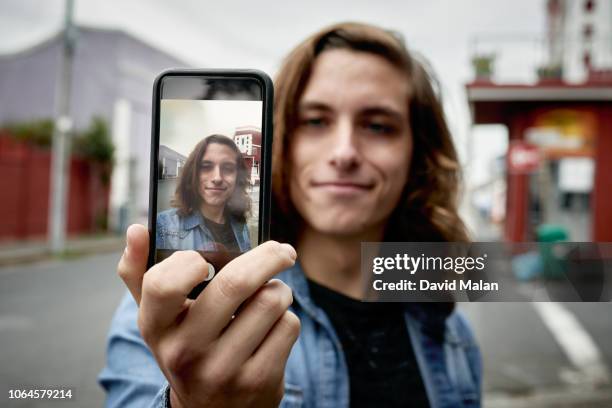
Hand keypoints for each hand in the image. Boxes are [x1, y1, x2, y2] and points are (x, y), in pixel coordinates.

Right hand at [117, 224, 299, 407]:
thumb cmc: (186, 347)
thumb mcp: (158, 318)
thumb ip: (140, 273)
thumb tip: (137, 229)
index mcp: (156, 328)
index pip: (164, 284)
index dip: (189, 262)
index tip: (205, 259)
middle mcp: (186, 351)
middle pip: (236, 283)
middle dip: (269, 257)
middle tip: (283, 250)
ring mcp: (223, 369)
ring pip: (271, 300)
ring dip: (280, 290)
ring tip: (271, 296)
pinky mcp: (258, 381)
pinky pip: (288, 325)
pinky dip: (287, 317)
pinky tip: (273, 327)